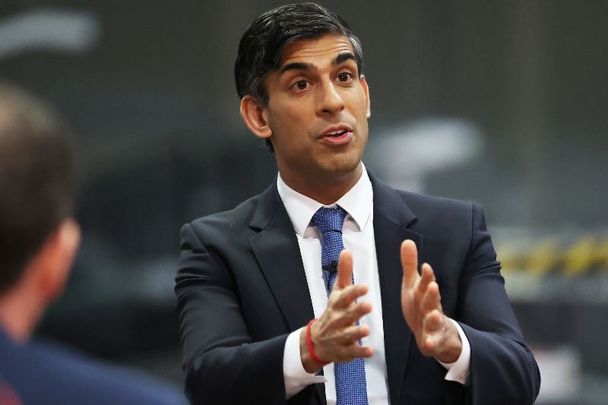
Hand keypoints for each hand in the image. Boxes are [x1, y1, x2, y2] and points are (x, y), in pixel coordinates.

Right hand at [300, 250, 372, 372]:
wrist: (317, 341)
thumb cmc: (333, 312)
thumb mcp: (337, 292)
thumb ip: (344, 273)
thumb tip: (346, 251)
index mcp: (336, 304)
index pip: (344, 297)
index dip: (354, 292)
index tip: (364, 287)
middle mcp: (337, 320)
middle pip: (347, 315)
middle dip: (356, 311)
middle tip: (368, 305)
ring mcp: (339, 336)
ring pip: (348, 334)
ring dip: (357, 332)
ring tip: (366, 329)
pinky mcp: (344, 351)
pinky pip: (352, 352)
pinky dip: (360, 352)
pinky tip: (370, 351)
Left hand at [400, 240, 461, 362]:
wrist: (433, 334)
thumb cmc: (421, 305)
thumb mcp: (413, 285)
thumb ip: (410, 265)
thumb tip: (407, 241)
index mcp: (425, 294)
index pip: (426, 283)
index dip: (427, 276)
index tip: (425, 266)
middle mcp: (431, 307)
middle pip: (432, 300)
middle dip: (433, 294)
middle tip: (433, 286)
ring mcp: (434, 324)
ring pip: (435, 320)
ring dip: (435, 317)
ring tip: (434, 315)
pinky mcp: (433, 340)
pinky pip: (432, 342)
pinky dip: (431, 343)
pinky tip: (428, 343)